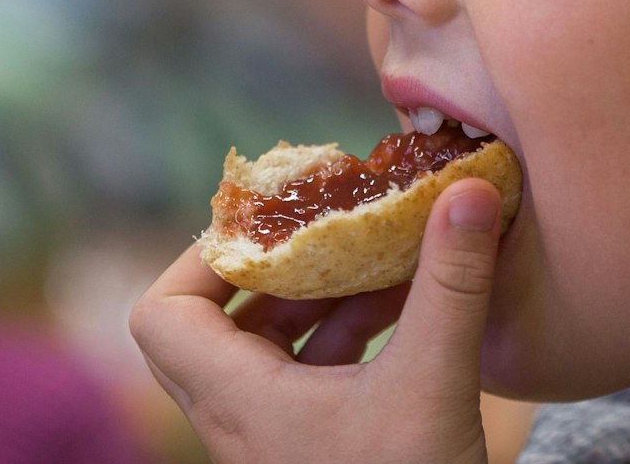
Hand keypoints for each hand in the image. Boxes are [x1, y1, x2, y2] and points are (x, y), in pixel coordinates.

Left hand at [129, 179, 503, 463]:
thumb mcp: (435, 384)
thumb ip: (450, 285)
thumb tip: (468, 191)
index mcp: (237, 402)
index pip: (161, 315)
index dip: (201, 257)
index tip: (272, 221)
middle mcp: (240, 423)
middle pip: (212, 322)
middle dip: (274, 266)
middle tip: (324, 227)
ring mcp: (276, 443)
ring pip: (267, 349)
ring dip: (318, 297)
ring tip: (380, 256)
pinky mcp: (317, 454)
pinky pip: (309, 378)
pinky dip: (345, 335)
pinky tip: (407, 309)